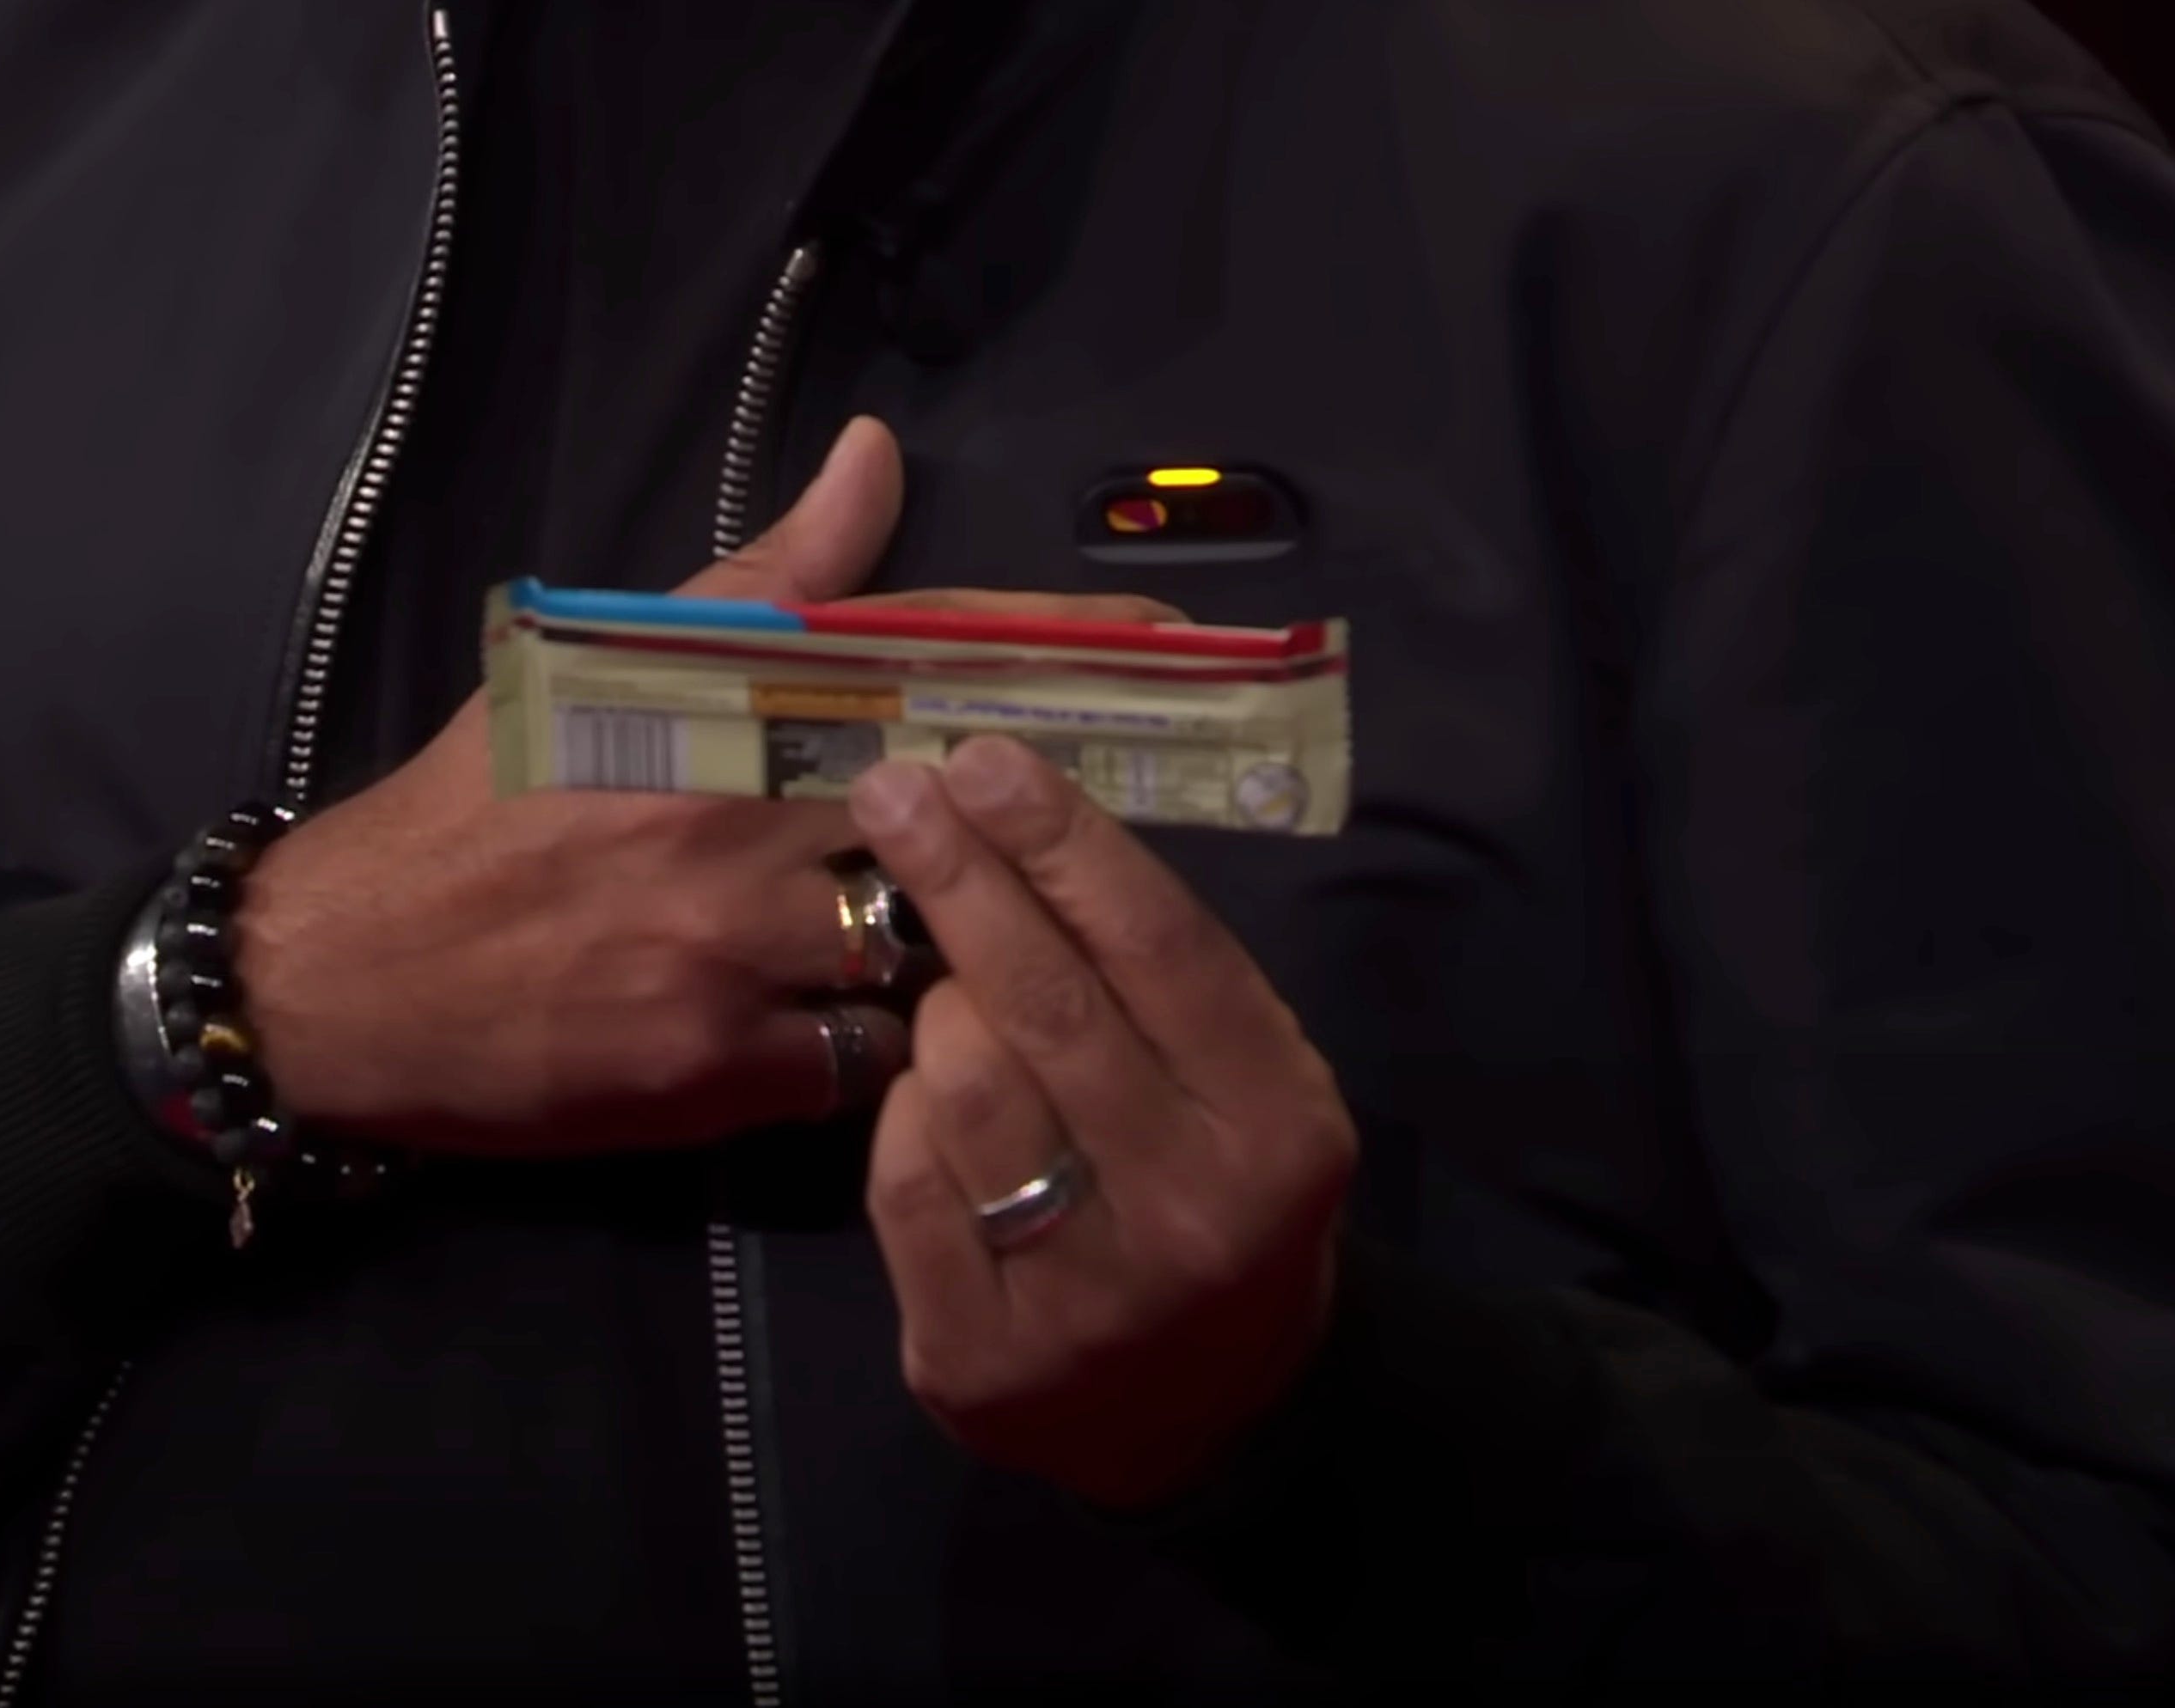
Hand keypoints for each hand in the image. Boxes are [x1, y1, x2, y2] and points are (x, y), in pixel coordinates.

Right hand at [232, 419, 1178, 1158]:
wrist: (336, 979)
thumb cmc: (474, 812)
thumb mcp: (593, 665)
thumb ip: (760, 578)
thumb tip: (874, 454)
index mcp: (707, 704)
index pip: (914, 655)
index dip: (1049, 648)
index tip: (1174, 643)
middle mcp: (730, 813)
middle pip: (950, 808)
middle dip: (1047, 812)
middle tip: (1154, 805)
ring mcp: (729, 947)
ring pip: (927, 947)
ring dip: (961, 946)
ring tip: (986, 947)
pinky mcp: (713, 1069)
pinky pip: (863, 1061)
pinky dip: (883, 1049)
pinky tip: (872, 1038)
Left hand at [848, 736, 1357, 1506]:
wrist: (1215, 1415)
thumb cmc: (1220, 1192)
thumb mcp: (1246, 1081)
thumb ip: (1162, 973)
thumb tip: (1024, 814)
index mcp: (1279, 1124)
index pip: (1160, 949)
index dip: (1064, 842)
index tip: (984, 759)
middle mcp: (1192, 1213)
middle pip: (1047, 1006)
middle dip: (961, 879)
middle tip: (895, 790)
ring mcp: (1082, 1299)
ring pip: (963, 1090)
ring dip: (938, 1014)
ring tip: (946, 987)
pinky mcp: (981, 1358)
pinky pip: (902, 1184)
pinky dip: (904, 1120)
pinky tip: (927, 1100)